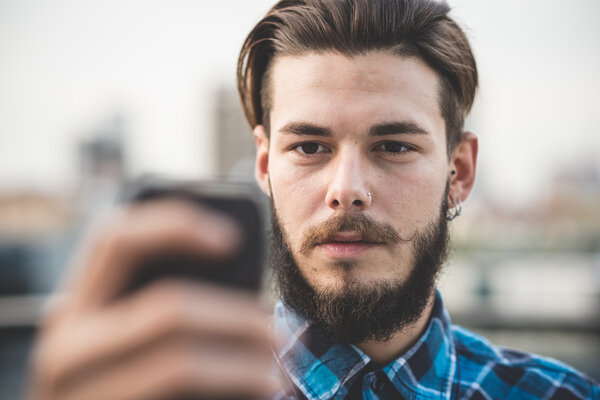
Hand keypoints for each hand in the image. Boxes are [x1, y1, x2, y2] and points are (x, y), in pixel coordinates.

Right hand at [28, 200, 280, 399]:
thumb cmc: (121, 388)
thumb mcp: (119, 345)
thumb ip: (157, 313)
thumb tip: (247, 299)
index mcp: (74, 312)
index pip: (116, 240)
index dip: (175, 226)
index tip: (233, 238)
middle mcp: (66, 350)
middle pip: (166, 308)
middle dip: (237, 317)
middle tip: (276, 333)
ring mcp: (83, 394)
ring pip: (179, 362)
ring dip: (243, 365)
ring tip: (273, 373)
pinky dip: (233, 393)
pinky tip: (254, 395)